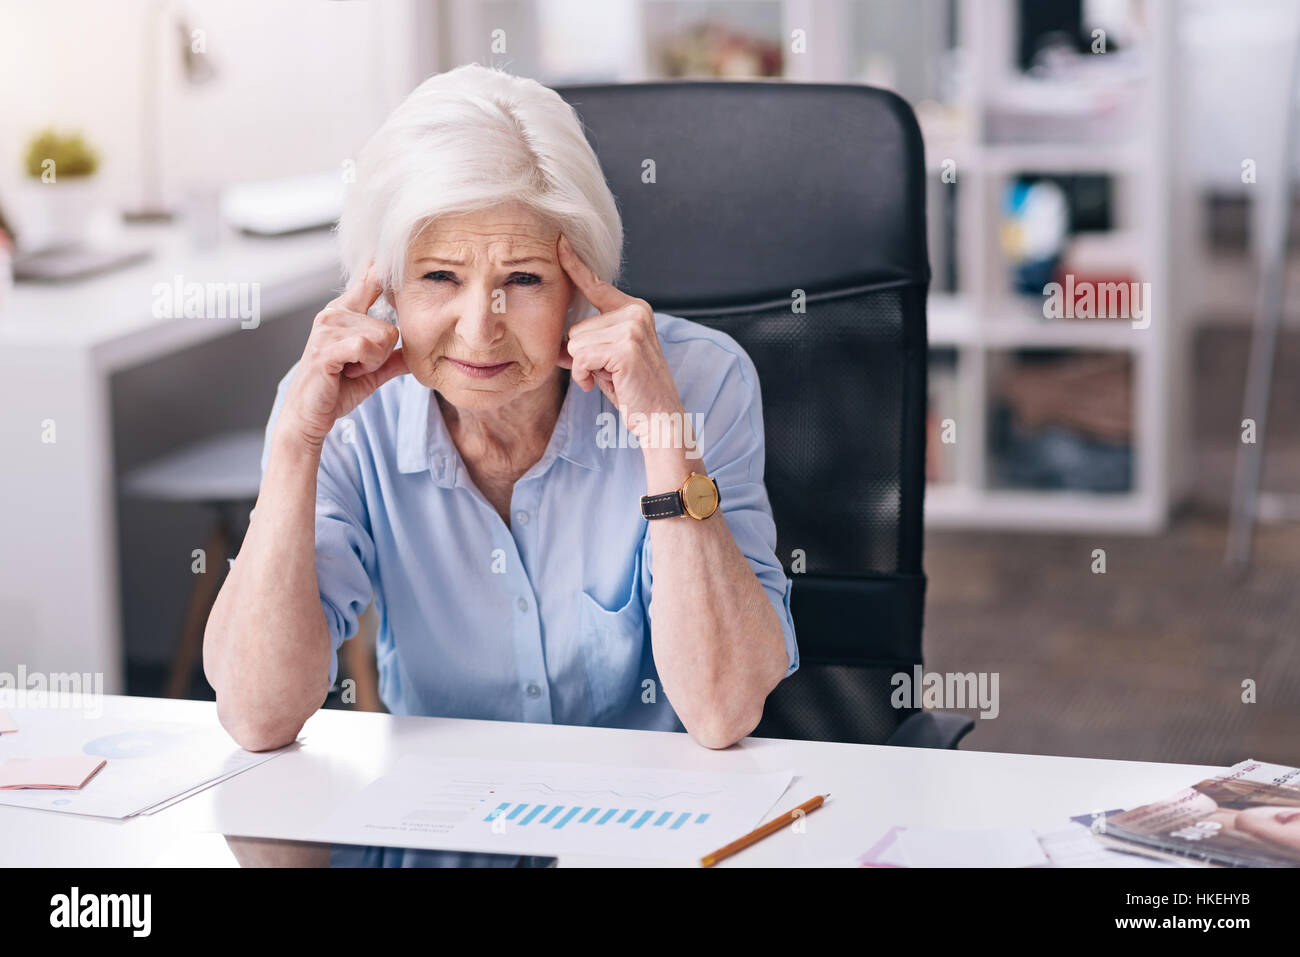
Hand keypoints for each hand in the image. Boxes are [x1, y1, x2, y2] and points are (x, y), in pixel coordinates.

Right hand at [278, 265, 408, 448]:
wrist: (309, 416)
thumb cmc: (336, 391)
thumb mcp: (372, 372)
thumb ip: (393, 357)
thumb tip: (420, 350)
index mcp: (344, 314)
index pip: (368, 283)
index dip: (381, 271)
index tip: (387, 252)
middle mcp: (333, 314)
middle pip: (390, 327)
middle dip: (380, 355)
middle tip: (355, 366)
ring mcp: (327, 329)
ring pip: (382, 338)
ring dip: (371, 363)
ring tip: (349, 369)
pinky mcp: (326, 347)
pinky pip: (367, 347)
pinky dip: (365, 366)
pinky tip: (346, 372)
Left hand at [556, 234, 684, 444]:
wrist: (660, 417)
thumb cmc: (632, 390)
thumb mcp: (606, 361)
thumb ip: (584, 346)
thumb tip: (556, 345)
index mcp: (633, 309)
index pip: (596, 284)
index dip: (574, 264)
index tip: (558, 241)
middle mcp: (635, 312)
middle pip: (576, 327)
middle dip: (584, 356)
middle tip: (609, 372)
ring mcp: (632, 327)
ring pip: (576, 343)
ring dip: (585, 367)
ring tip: (610, 378)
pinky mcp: (626, 347)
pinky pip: (581, 357)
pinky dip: (585, 376)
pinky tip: (604, 383)